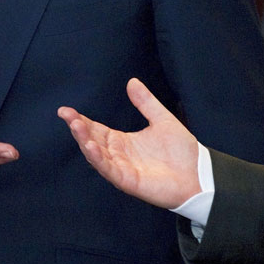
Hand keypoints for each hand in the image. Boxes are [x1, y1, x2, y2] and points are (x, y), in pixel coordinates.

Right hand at [58, 78, 200, 208]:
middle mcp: (118, 155)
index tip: (65, 110)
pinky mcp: (129, 181)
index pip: (96, 129)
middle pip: (92, 141)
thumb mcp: (161, 119)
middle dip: (79, 129)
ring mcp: (122, 169)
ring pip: (97, 156)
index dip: (81, 120)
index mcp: (123, 141)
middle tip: (67, 115)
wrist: (198, 173)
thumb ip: (145, 102)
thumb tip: (131, 81)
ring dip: (85, 142)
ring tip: (76, 127)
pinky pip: (110, 170)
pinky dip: (99, 159)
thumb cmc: (180, 150)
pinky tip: (91, 147)